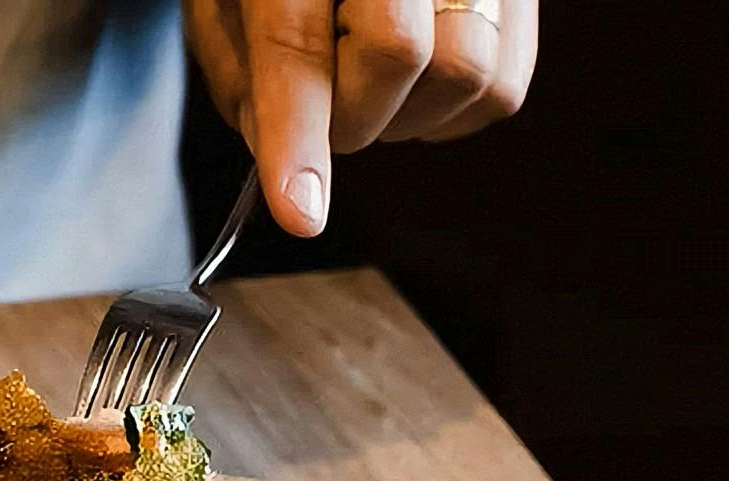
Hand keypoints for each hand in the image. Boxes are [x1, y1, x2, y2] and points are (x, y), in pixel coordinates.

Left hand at [186, 0, 537, 236]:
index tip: (301, 212)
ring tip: (372, 70)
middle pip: (397, 55)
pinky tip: (417, 75)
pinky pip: (501, 84)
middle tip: (326, 97)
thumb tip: (284, 160)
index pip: (299, 44)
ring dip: (405, 111)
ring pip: (466, 70)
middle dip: (351, 113)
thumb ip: (241, 74)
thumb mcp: (227, 2)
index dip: (298, 135)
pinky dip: (450, 107)